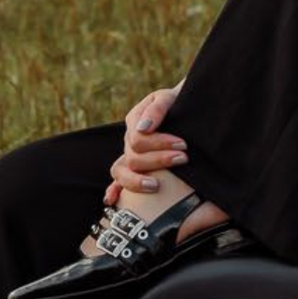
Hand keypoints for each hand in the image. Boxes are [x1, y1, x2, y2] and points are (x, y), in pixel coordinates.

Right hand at [103, 82, 186, 208]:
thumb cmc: (178, 102)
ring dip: (137, 181)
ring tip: (156, 186)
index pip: (139, 139)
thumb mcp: (169, 98)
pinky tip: (112, 200)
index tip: (183, 145)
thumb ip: (156, 109)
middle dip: (159, 160)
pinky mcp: (135, 166)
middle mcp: (129, 138)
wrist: (185, 106)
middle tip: (183, 158)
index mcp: (134, 120)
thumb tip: (144, 129)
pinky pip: (118, 180)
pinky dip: (113, 190)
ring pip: (121, 172)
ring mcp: (129, 153)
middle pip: (133, 157)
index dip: (160, 143)